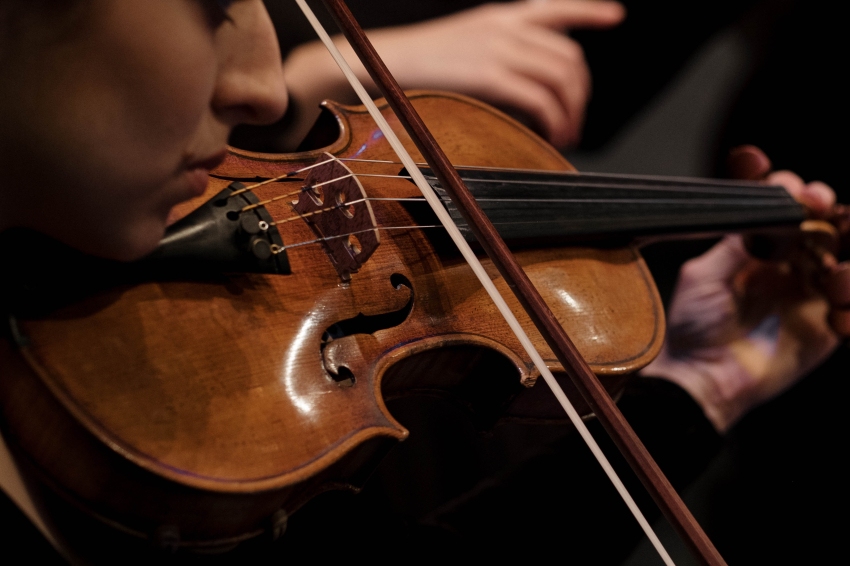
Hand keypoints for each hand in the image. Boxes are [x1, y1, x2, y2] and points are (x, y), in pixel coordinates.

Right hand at [283, 0, 624, 148]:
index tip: (616, 14)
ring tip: (566, 134)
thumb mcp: (462, 43)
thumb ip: (496, 52)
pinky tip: (551, 134)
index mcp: (499, 16)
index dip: (589, 10)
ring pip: (559, 78)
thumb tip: (522, 78)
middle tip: (576, 119)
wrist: (381, 61)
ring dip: (571, 111)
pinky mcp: (489, 73)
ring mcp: (498, 48)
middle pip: (567, 56)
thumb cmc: (417, 64)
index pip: (555, 6)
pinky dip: (554, 120)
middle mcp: (505, 27)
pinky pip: (539, 98)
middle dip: (581, 92)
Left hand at [641, 147, 849, 431]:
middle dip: (834, 213)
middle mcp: (788, 266)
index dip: (799, 193)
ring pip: (849, 264)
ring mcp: (809, 296)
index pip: (790, 208)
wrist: (701, 378)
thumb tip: (768, 206)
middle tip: (823, 211)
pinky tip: (833, 317)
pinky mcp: (824, 329)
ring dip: (847, 266)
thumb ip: (738, 241)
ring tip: (828, 279)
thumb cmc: (692, 327)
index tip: (800, 192)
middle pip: (831, 226)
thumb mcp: (704, 275)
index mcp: (758, 249)